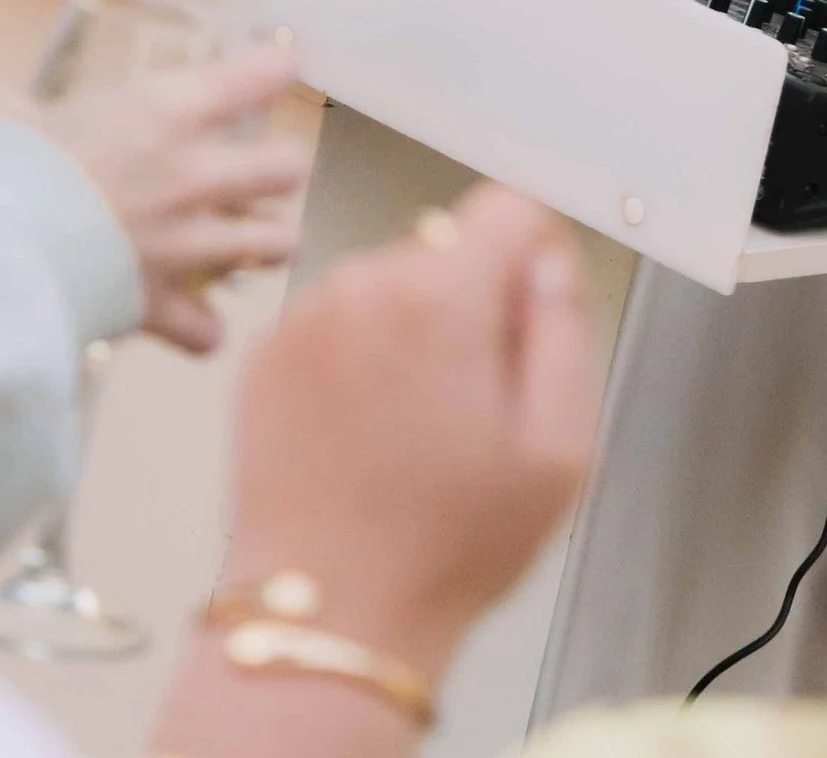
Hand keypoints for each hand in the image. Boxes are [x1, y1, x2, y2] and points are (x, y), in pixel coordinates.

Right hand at [0, 39, 310, 351]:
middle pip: (287, 166)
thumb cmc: (3, 166)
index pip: (263, 73)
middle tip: (253, 170)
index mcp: (169, 111)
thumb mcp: (4, 114)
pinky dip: (203, 328)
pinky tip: (191, 318)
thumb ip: (7, 103)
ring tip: (247, 240)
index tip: (270, 67)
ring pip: (276, 244)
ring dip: (266, 242)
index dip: (274, 65)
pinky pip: (210, 330)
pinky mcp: (160, 306)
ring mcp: (187, 245)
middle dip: (278, 168)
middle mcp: (196, 175)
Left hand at [205, 185, 595, 688]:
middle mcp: (363, 285)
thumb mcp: (559, 451)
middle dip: (467, 304)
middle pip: (446, 248)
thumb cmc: (443, 549)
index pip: (509, 206)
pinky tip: (360, 437)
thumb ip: (565, 332)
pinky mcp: (261, 358)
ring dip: (407, 330)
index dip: (534, 256)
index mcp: (440, 299)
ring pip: (387, 284)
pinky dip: (353, 359)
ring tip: (407, 432)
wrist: (324, 621)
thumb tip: (544, 265)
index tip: (528, 322)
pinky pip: (333, 322)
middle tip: (468, 405)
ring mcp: (303, 320)